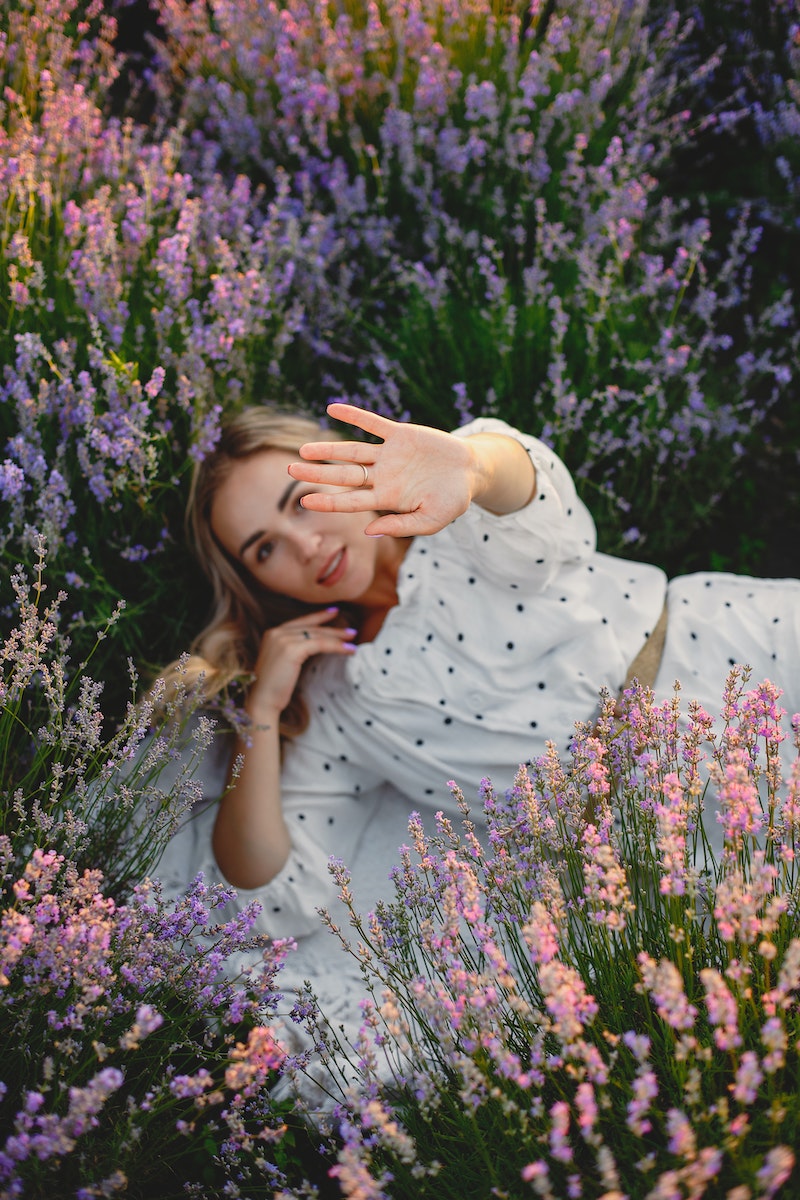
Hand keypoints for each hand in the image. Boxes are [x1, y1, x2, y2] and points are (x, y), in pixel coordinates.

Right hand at [247, 608, 354, 720]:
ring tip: (353, 641)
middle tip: (351, 631)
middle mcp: (276, 632)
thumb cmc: (273, 688)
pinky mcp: (291, 649)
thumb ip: (294, 650)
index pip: (301, 622)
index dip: (318, 616)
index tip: (334, 612)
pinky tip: (347, 650)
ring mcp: (282, 639)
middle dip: (333, 629)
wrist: (262, 700)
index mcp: (272, 633)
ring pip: (317, 635)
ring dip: (338, 638)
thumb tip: (316, 646)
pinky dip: (336, 647)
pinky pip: (319, 644)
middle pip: (311, 628)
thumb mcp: (283, 663)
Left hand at [287, 403, 478, 537]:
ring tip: (304, 449)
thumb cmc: (452, 500)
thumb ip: (402, 527)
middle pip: (344, 476)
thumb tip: (368, 530)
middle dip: (317, 474)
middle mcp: (382, 476)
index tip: (305, 501)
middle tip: (289, 471)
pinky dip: (354, 416)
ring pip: (352, 450)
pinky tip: (332, 407)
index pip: (351, 502)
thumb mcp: (433, 520)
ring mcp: (388, 455)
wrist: (471, 471)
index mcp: (387, 499)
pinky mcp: (399, 434)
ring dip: (328, 449)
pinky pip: (372, 423)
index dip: (329, 502)